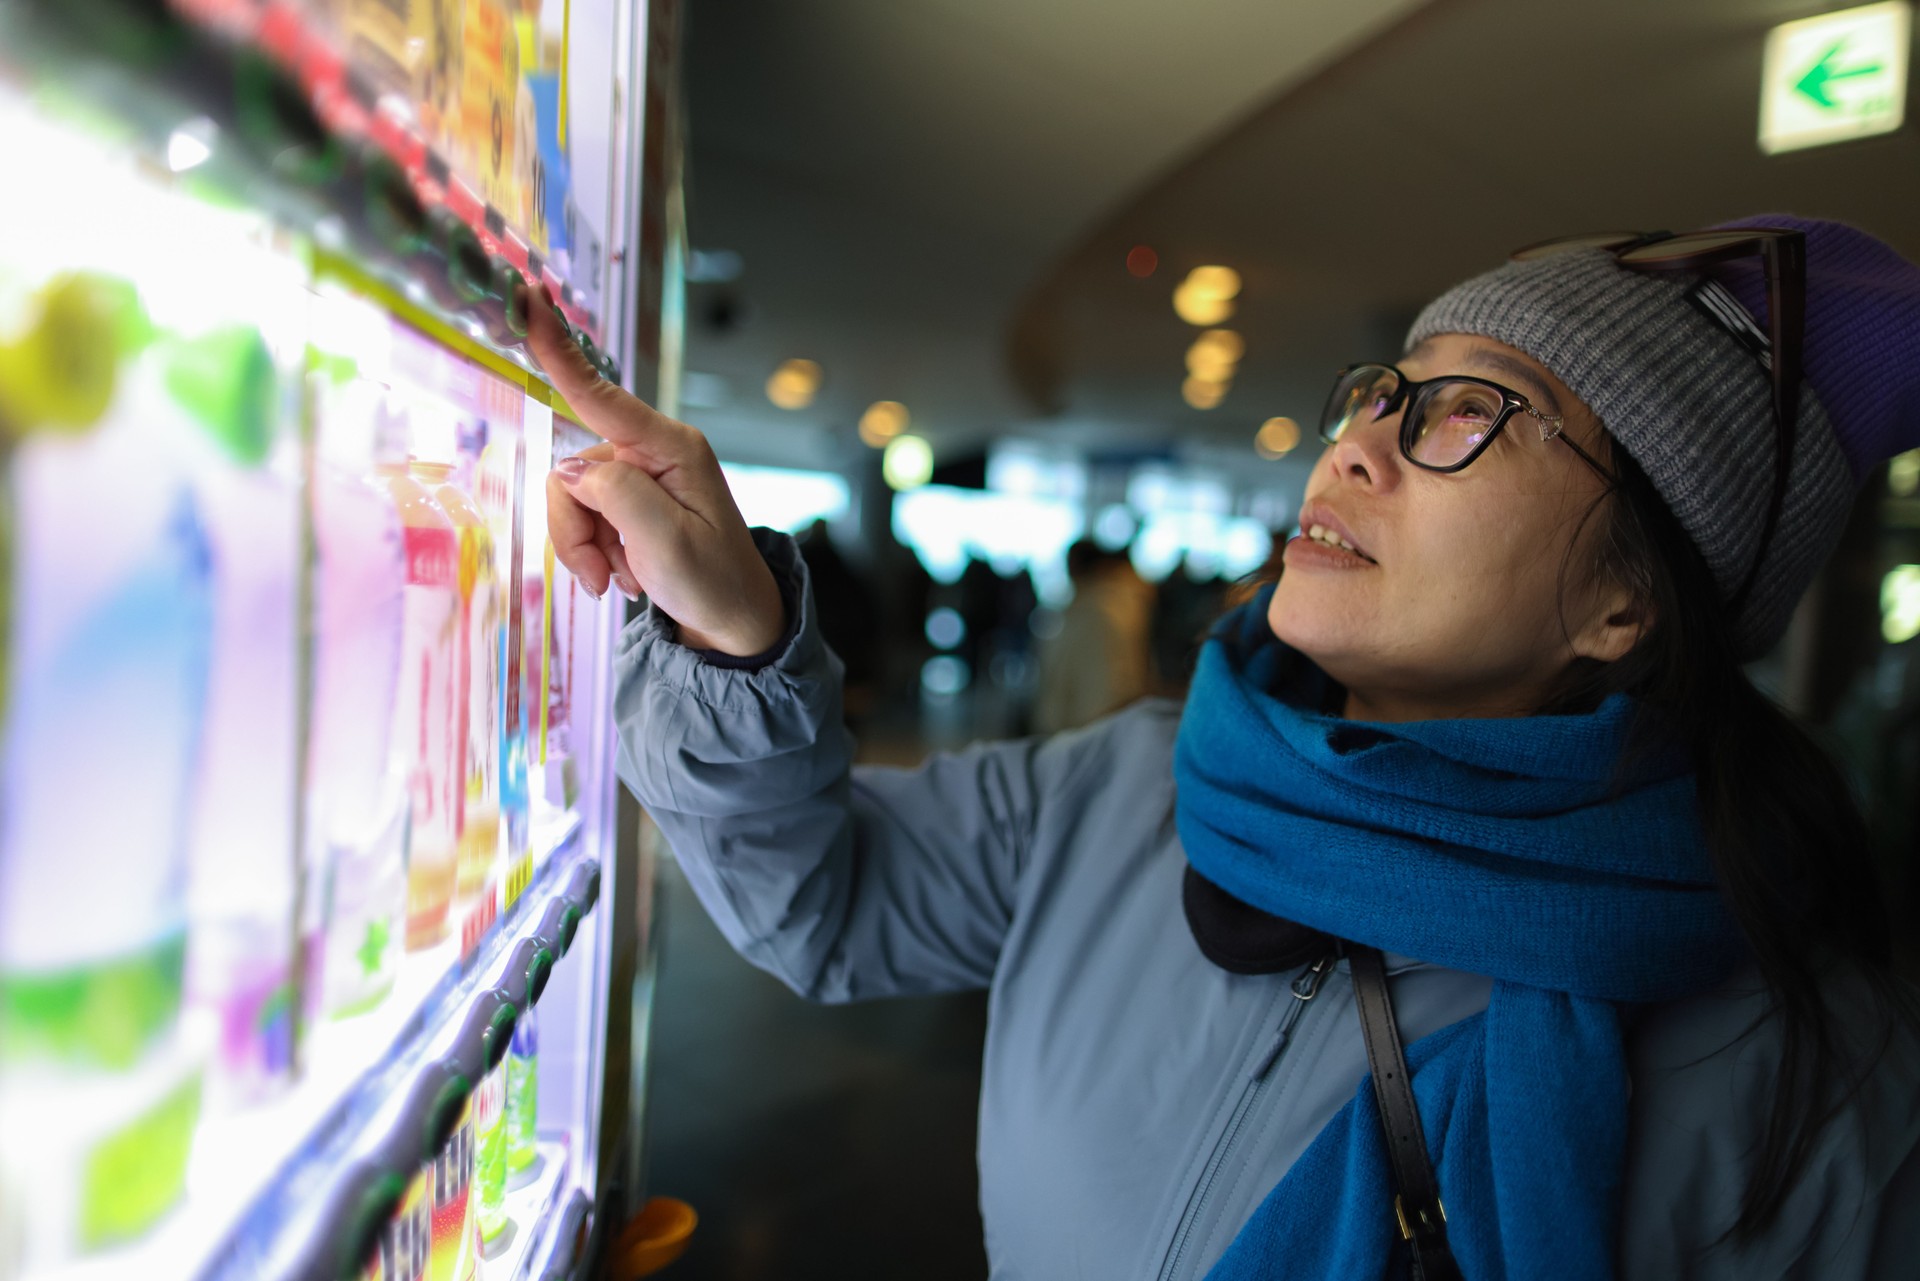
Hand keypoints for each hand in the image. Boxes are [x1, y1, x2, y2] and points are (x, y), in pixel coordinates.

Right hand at [525, 284, 785, 656]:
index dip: (558, 348)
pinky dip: (592, 551)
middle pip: (573, 471)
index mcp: (671, 448)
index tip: (529, 299)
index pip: (601, 394)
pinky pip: (582, 515)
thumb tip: (569, 471)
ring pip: (571, 498)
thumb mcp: (666, 541)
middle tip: (602, 577)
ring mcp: (639, 475)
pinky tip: (623, 573)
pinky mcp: (629, 498)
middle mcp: (653, 451)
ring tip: (619, 579)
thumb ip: (614, 495)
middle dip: (575, 528)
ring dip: (585, 546)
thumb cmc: (713, 581)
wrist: (734, 621)